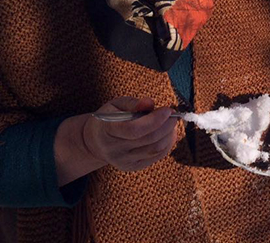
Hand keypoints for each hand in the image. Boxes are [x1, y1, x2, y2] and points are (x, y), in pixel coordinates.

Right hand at [55, 96, 177, 185]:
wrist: (96, 141)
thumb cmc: (109, 118)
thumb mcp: (116, 105)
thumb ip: (133, 103)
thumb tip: (149, 103)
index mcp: (106, 130)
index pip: (134, 129)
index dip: (155, 119)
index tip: (168, 109)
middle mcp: (113, 149)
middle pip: (149, 139)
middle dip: (167, 125)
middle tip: (174, 114)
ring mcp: (123, 161)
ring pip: (156, 149)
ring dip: (169, 134)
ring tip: (171, 122)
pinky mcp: (132, 167)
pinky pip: (156, 156)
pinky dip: (167, 144)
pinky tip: (168, 133)